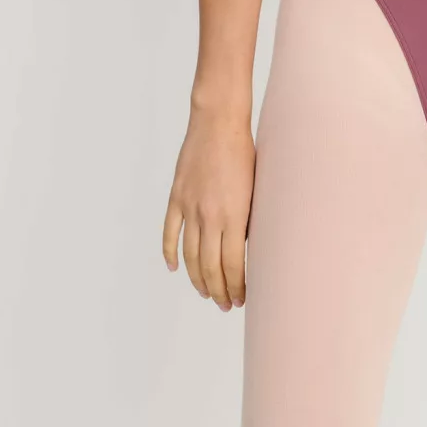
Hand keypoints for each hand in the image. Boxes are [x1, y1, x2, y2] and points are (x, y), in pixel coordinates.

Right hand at [162, 109, 254, 310]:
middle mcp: (210, 216)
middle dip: (219, 291)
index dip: (237, 287)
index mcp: (235, 215)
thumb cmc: (245, 152)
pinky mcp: (176, 197)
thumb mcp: (256, 189)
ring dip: (198, 280)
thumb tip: (243, 248)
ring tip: (206, 293)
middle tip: (225, 304)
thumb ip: (247, 220)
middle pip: (210, 267)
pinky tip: (175, 269)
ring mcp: (190, 207)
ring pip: (190, 256)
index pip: (234, 265)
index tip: (241, 299)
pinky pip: (170, 233)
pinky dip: (170, 254)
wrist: (219, 122)